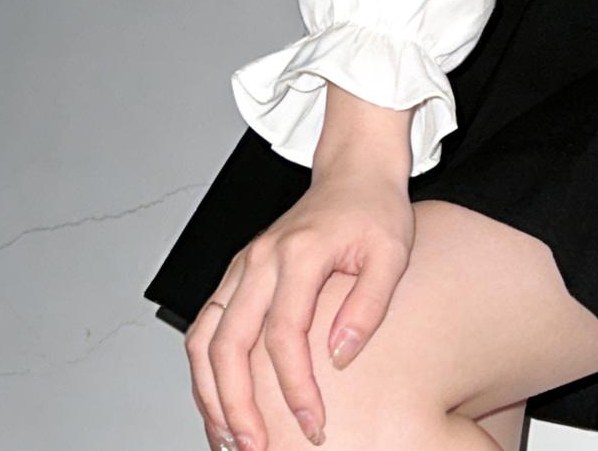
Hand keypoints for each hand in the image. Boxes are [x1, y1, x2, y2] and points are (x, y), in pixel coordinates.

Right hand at [183, 162, 414, 449]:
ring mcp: (243, 265)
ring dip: (210, 395)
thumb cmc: (375, 211)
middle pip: (228, 342)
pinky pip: (206, 327)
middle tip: (255, 449)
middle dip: (236, 405)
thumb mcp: (393, 252)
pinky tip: (220, 404)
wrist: (354, 173)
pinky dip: (205, 372)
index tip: (314, 424)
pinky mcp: (238, 274)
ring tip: (229, 440)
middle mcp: (261, 257)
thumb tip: (340, 356)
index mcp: (299, 251)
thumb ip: (368, 303)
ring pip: (204, 338)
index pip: (284, 333)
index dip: (295, 387)